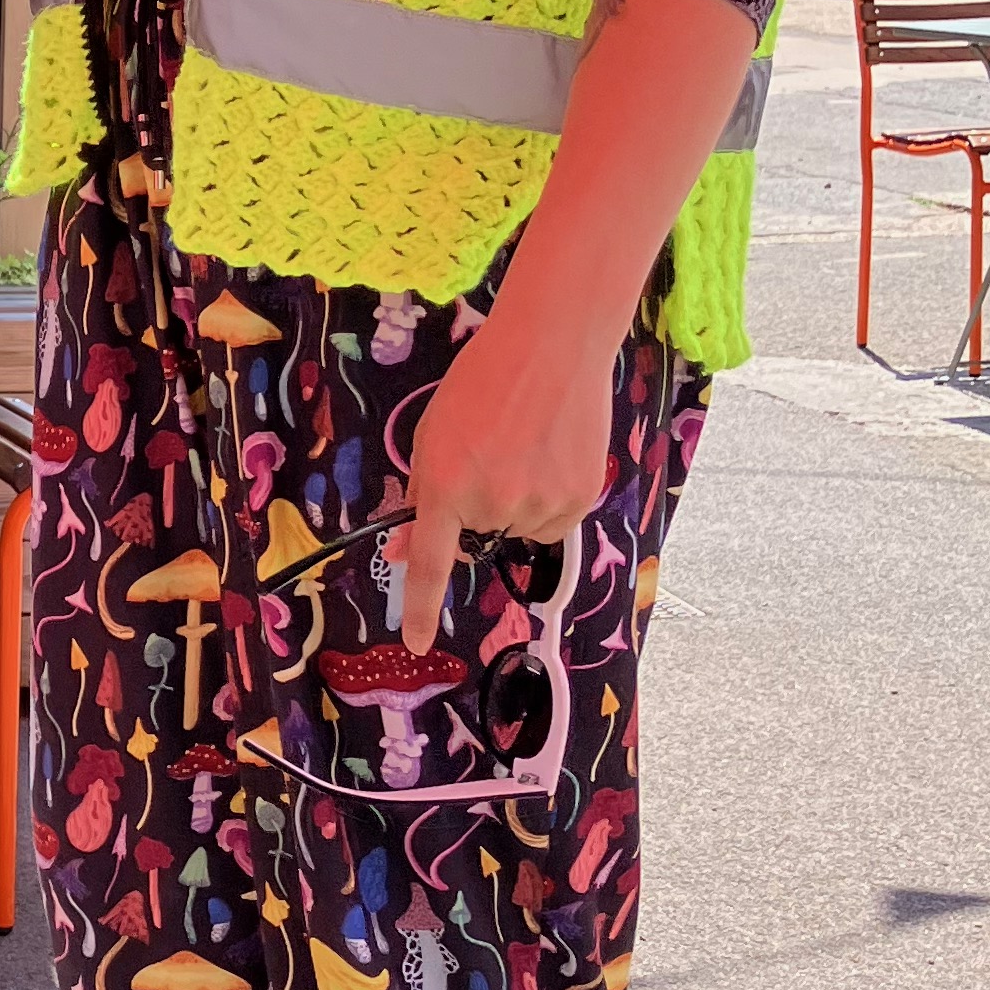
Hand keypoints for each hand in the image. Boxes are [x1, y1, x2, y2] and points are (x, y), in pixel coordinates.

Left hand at [395, 308, 613, 650]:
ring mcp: (541, 504)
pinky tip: (551, 455)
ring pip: (521, 530)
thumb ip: (422, 495)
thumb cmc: (481, 384)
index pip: (433, 565)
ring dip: (518, 504)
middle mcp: (494, 506)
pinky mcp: (580, 497)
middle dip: (477, 508)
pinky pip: (555, 522)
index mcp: (447, 489)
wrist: (551, 347)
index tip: (417, 642)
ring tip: (525, 447)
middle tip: (489, 455)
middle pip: (480, 535)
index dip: (422, 609)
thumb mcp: (433, 436)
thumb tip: (409, 550)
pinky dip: (550, 501)